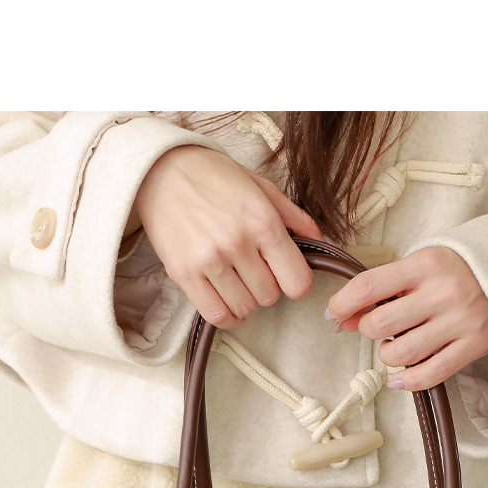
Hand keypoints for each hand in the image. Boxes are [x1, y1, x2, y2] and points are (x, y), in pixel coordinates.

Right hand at [135, 144, 320, 325]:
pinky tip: (226, 298)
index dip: (294, 281)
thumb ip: (294, 217)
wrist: (162, 171)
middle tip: (252, 268)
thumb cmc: (213, 177)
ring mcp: (210, 261)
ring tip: (235, 278)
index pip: (297, 281)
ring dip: (245, 299)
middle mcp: (238, 243)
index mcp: (262, 221)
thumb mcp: (260, 187)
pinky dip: (227, 314)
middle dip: (266, 286)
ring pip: (246, 308)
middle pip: (270, 297)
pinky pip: (217, 316)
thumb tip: (325, 242)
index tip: (284, 272)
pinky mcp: (185, 274)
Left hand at [327, 244, 487, 389]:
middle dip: (366, 329)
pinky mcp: (472, 346)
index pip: (370, 285)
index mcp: (426, 263)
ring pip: (402, 352)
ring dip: (387, 355)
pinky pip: (431, 373)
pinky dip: (407, 381)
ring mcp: (459, 321)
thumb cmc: (461, 269)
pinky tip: (398, 378)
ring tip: (393, 346)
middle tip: (371, 327)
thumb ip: (387, 287)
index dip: (343, 303)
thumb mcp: (425, 264)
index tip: (334, 314)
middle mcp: (442, 292)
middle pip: (381, 323)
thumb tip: (344, 318)